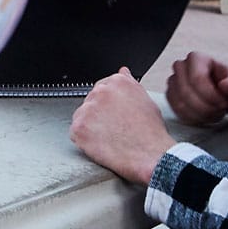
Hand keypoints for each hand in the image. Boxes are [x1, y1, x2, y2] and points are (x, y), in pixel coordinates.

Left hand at [68, 67, 174, 185]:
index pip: (103, 87)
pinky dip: (84, 140)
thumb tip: (123, 72)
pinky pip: (76, 133)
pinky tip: (101, 144)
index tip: (113, 114)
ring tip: (109, 138)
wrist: (150, 156)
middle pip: (91, 101)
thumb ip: (130, 84)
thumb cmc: (151, 132)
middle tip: (113, 128)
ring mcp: (88, 109)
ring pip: (82, 116)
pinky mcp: (79, 127)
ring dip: (90, 126)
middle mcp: (101, 92)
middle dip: (98, 114)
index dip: (108, 105)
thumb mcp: (146, 100)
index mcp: (117, 82)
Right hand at [165, 52, 227, 126]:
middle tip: (220, 110)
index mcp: (196, 58)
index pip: (197, 78)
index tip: (224, 103)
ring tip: (214, 113)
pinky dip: (193, 118)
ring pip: (181, 104)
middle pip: (186, 93)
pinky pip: (177, 111)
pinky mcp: (171, 96)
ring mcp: (173, 81)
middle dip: (206, 107)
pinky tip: (205, 116)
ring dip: (200, 114)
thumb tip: (226, 86)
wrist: (225, 91)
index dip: (211, 95)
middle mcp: (181, 67)